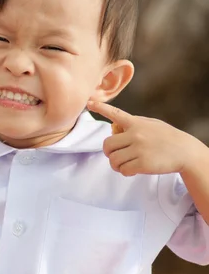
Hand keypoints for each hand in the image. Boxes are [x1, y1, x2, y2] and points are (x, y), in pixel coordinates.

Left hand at [86, 100, 200, 176]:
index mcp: (136, 123)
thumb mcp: (151, 124)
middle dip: (108, 152)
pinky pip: (123, 170)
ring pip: (113, 160)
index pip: (115, 114)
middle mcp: (135, 134)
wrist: (184, 151)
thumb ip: (134, 124)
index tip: (89, 102)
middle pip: (107, 145)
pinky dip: (125, 171)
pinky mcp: (142, 163)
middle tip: (115, 155)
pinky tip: (133, 169)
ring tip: (125, 164)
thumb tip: (115, 126)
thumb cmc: (166, 137)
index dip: (101, 108)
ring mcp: (138, 149)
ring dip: (116, 165)